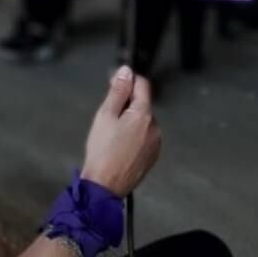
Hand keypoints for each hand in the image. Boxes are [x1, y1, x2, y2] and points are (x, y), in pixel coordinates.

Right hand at [80, 66, 160, 196]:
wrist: (105, 185)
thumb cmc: (102, 149)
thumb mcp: (105, 115)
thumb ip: (118, 92)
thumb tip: (127, 71)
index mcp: (144, 115)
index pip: (143, 85)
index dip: (128, 81)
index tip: (113, 85)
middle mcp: (155, 127)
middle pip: (143, 104)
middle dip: (127, 104)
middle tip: (106, 116)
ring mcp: (156, 143)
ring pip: (143, 121)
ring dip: (130, 120)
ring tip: (111, 134)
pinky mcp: (152, 156)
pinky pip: (144, 137)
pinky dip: (134, 135)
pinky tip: (119, 145)